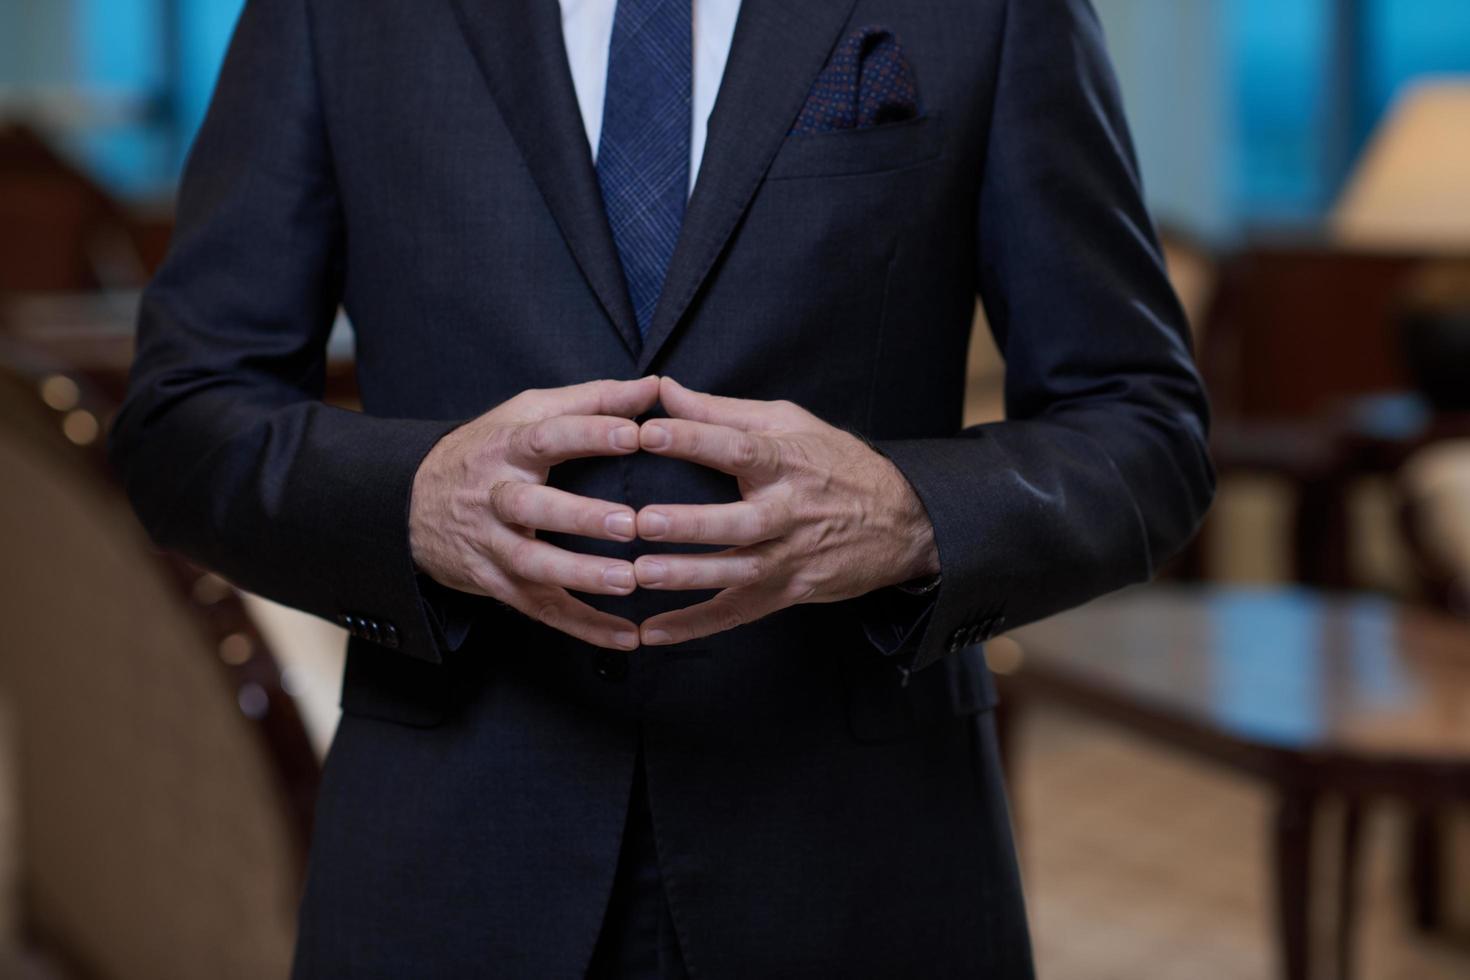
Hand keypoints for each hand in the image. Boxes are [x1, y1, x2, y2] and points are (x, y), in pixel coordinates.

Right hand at [409, 377, 660, 649]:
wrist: (409, 505)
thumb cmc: (490, 450)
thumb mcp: (528, 413)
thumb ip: (594, 400)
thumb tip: (655, 386)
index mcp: (507, 447)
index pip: (547, 436)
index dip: (590, 434)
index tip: (635, 434)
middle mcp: (495, 496)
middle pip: (531, 507)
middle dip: (579, 517)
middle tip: (628, 523)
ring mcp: (492, 545)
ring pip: (531, 565)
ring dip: (580, 577)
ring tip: (628, 581)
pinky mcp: (497, 585)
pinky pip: (541, 610)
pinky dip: (584, 626)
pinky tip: (627, 637)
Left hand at [631, 378, 938, 645]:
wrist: (902, 522)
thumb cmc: (837, 464)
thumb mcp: (789, 423)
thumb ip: (721, 411)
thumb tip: (665, 390)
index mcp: (787, 462)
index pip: (739, 449)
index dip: (695, 440)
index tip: (649, 432)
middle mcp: (789, 512)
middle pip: (739, 522)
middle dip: (691, 524)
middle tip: (643, 520)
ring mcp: (790, 557)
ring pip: (737, 571)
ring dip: (688, 576)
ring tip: (639, 574)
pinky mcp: (788, 592)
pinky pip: (737, 612)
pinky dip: (695, 625)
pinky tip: (653, 632)